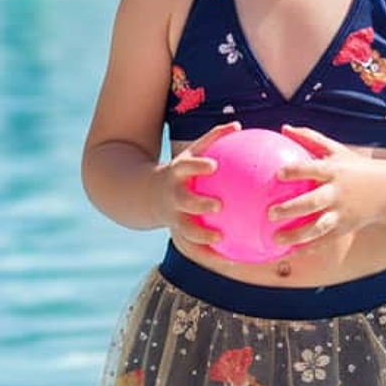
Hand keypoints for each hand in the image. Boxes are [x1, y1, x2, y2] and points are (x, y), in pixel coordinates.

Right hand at [155, 121, 239, 246]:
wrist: (146, 194)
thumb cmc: (180, 170)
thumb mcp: (191, 152)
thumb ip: (213, 138)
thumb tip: (239, 125)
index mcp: (176, 174)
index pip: (185, 167)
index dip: (197, 166)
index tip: (213, 166)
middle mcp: (172, 196)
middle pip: (183, 201)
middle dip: (198, 204)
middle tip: (218, 206)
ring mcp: (173, 217)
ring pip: (185, 230)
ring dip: (201, 236)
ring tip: (221, 239)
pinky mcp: (177, 234)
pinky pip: (194, 249)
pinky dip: (210, 255)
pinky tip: (232, 261)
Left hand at [269, 125, 385, 249]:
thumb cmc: (355, 168)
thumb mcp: (338, 150)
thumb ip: (311, 139)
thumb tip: (284, 127)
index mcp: (335, 172)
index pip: (313, 170)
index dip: (296, 171)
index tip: (278, 174)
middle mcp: (337, 194)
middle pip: (313, 202)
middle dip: (291, 209)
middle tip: (270, 213)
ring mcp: (341, 214)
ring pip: (317, 227)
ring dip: (296, 235)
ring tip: (275, 239)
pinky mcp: (344, 229)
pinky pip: (323, 241)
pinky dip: (307, 248)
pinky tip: (288, 252)